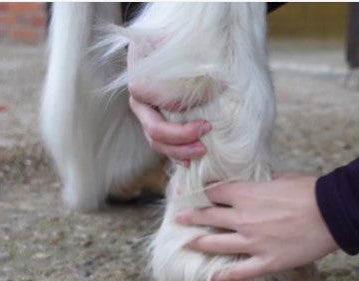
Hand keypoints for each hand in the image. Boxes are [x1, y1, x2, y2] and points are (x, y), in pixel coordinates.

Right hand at [125, 38, 213, 164]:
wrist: (167, 45)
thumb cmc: (174, 41)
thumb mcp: (180, 41)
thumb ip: (190, 55)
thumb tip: (219, 81)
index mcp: (139, 75)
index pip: (152, 95)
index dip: (181, 100)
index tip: (216, 91)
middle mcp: (139, 99)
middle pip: (153, 127)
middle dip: (181, 136)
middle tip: (207, 131)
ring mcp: (146, 114)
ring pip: (156, 141)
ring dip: (180, 150)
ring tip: (203, 150)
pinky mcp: (155, 122)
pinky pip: (162, 145)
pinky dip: (175, 154)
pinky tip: (190, 161)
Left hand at [175, 174, 338, 280]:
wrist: (333, 212)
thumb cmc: (312, 191)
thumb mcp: (283, 178)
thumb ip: (264, 182)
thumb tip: (258, 182)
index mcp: (247, 195)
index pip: (215, 192)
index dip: (203, 191)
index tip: (194, 193)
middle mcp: (244, 218)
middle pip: (208, 217)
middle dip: (191, 217)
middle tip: (179, 218)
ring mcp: (253, 242)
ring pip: (216, 244)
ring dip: (199, 243)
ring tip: (187, 244)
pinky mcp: (267, 261)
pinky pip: (240, 272)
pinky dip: (224, 276)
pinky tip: (212, 278)